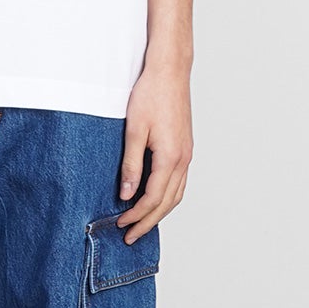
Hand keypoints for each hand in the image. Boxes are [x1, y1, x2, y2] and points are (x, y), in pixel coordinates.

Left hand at [117, 61, 193, 244]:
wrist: (170, 71)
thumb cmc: (150, 95)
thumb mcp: (133, 131)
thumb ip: (130, 165)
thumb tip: (127, 194)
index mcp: (170, 158)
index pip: (152, 198)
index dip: (136, 216)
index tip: (121, 225)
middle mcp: (183, 160)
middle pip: (167, 202)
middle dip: (149, 222)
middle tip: (131, 236)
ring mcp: (187, 154)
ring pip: (177, 194)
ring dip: (160, 212)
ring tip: (143, 223)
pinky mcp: (185, 148)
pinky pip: (180, 182)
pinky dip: (168, 197)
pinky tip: (156, 199)